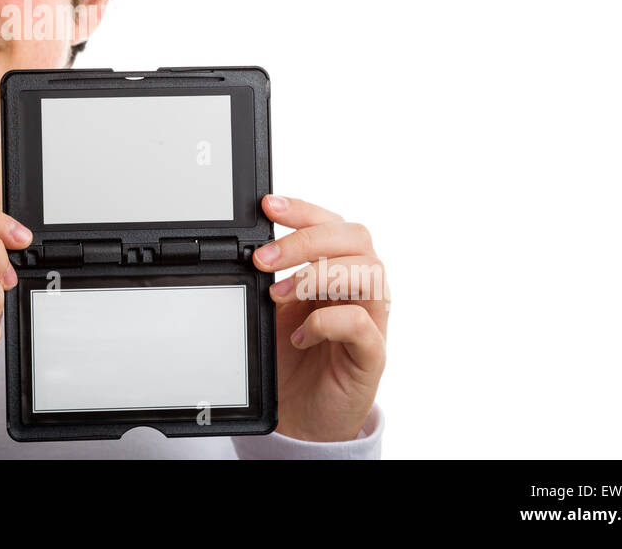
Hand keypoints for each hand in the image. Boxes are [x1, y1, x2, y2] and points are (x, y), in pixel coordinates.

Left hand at [252, 195, 388, 441]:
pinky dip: (327, 321)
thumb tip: (248, 249)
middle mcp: (360, 289)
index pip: (332, 225)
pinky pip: (362, 324)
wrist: (301, 415)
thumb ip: (271, 277)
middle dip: (306, 240)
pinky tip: (302, 335)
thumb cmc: (292, 357)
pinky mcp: (372, 355)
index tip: (269, 206)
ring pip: (369, 272)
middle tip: (264, 260)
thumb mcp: (274, 309)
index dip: (304, 210)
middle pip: (355, 237)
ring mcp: (372, 320)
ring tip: (279, 295)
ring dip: (317, 276)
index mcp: (338, 269)